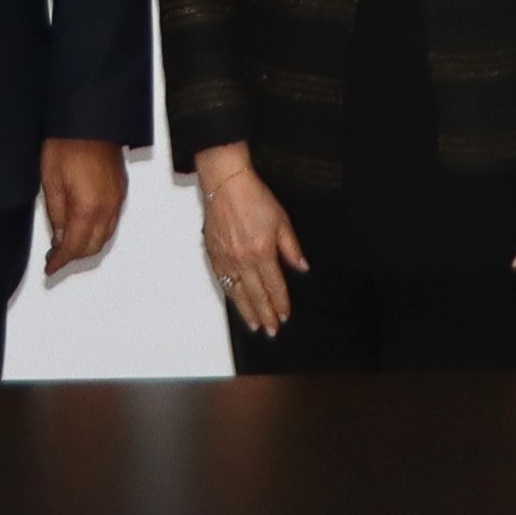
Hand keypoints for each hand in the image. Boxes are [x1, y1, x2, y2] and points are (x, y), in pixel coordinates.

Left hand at [36, 139, 126, 278]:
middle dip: (74, 256)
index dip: (61, 261)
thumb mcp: (51, 181)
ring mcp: (118, 199)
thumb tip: (60, 238)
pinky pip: (112, 221)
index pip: (75, 247)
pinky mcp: (121, 190)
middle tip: (55, 257)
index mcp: (88, 207)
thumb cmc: (68, 143)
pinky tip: (84, 227)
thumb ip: (57, 215)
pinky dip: (98, 231)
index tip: (50, 268)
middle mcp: (108, 207)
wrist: (90, 119)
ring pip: (105, 236)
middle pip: (93, 247)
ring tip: (67, 244)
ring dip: (87, 245)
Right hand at [194, 145, 308, 338]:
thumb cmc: (254, 198)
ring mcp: (226, 258)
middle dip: (265, 314)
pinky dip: (230, 294)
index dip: (281, 303)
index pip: (274, 286)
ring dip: (246, 310)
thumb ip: (291, 248)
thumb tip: (302, 267)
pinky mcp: (213, 253)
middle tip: (271, 330)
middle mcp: (243, 260)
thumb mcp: (282, 221)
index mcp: (262, 252)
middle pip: (256, 295)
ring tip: (254, 325)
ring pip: (237, 292)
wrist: (226, 184)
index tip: (285, 315)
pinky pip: (222, 280)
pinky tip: (235, 302)